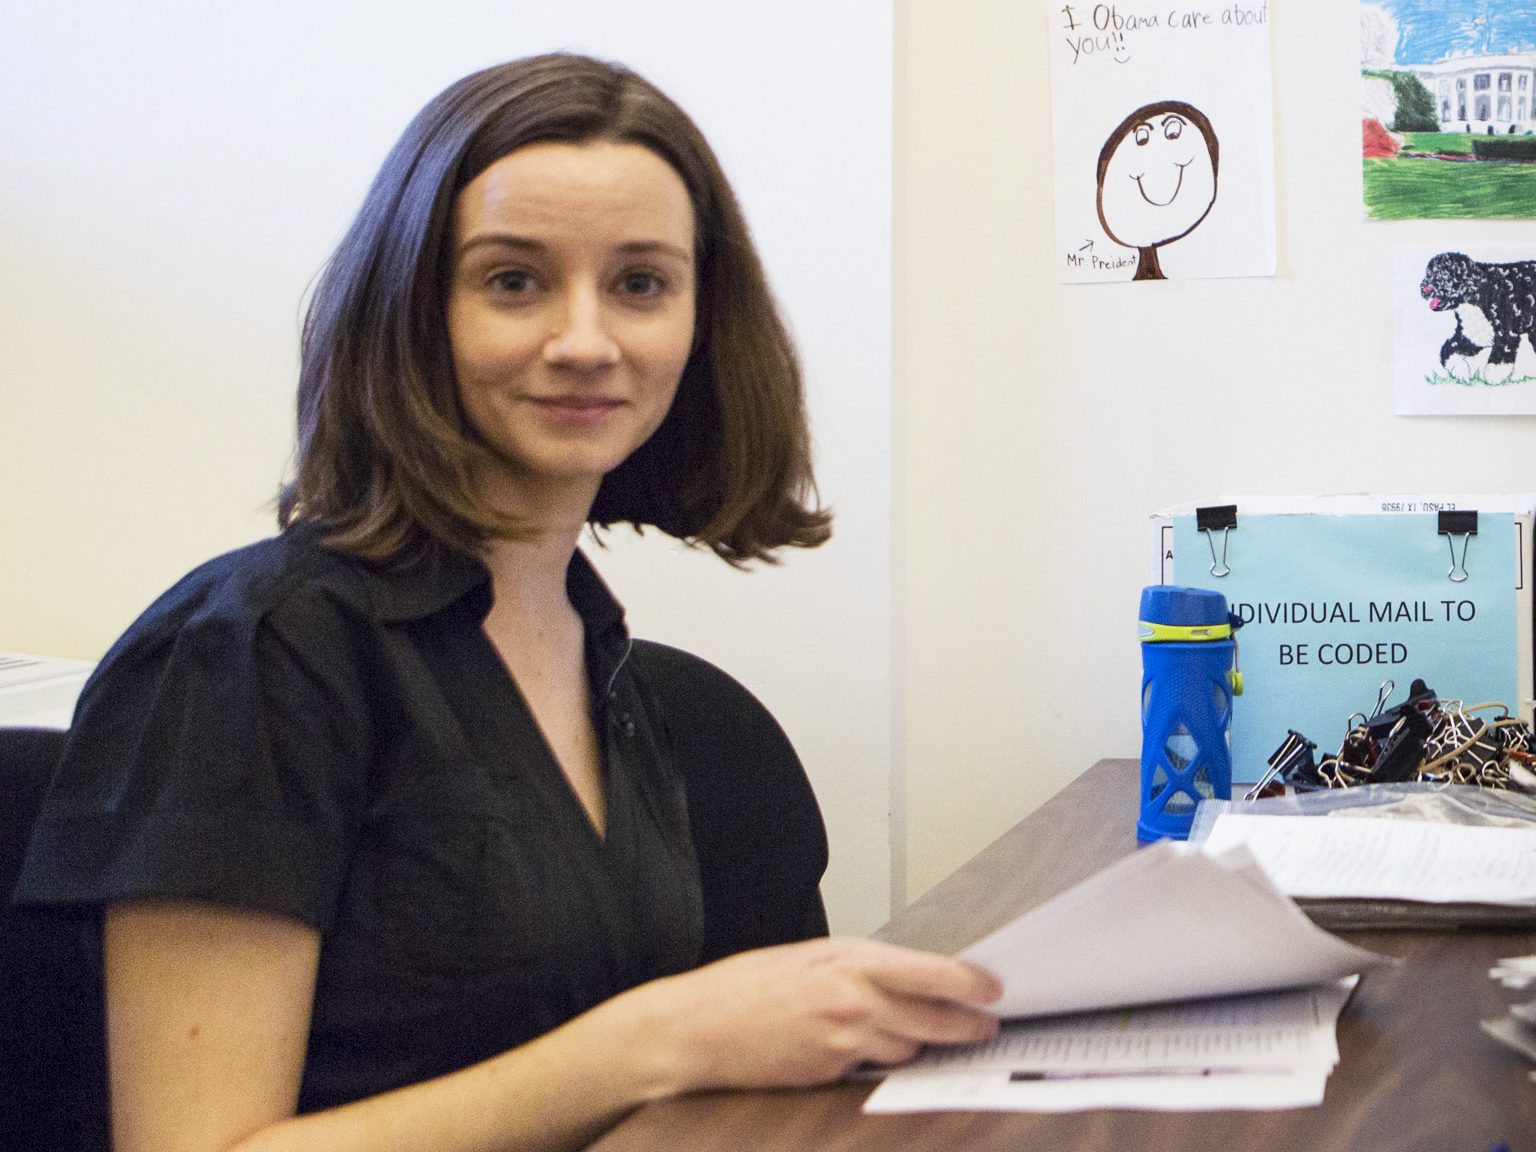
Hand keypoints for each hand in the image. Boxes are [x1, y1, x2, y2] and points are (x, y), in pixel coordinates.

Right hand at [608, 937, 1002, 1092]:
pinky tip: (883, 1052)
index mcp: (847, 958)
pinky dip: (884, 1060)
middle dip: (966, 1024)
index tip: (992, 988)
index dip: (968, 983)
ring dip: (925, 1045)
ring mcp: (842, 1039)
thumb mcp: (807, 958)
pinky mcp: (830, 1071)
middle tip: (987, 1026)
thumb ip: (856, 967)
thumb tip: (902, 978)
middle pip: (932, 1017)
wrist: (698, 1027)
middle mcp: (851, 997)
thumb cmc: (744, 987)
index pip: (928, 971)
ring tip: (941, 1040)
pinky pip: (875, 1067)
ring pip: (909, 1047)